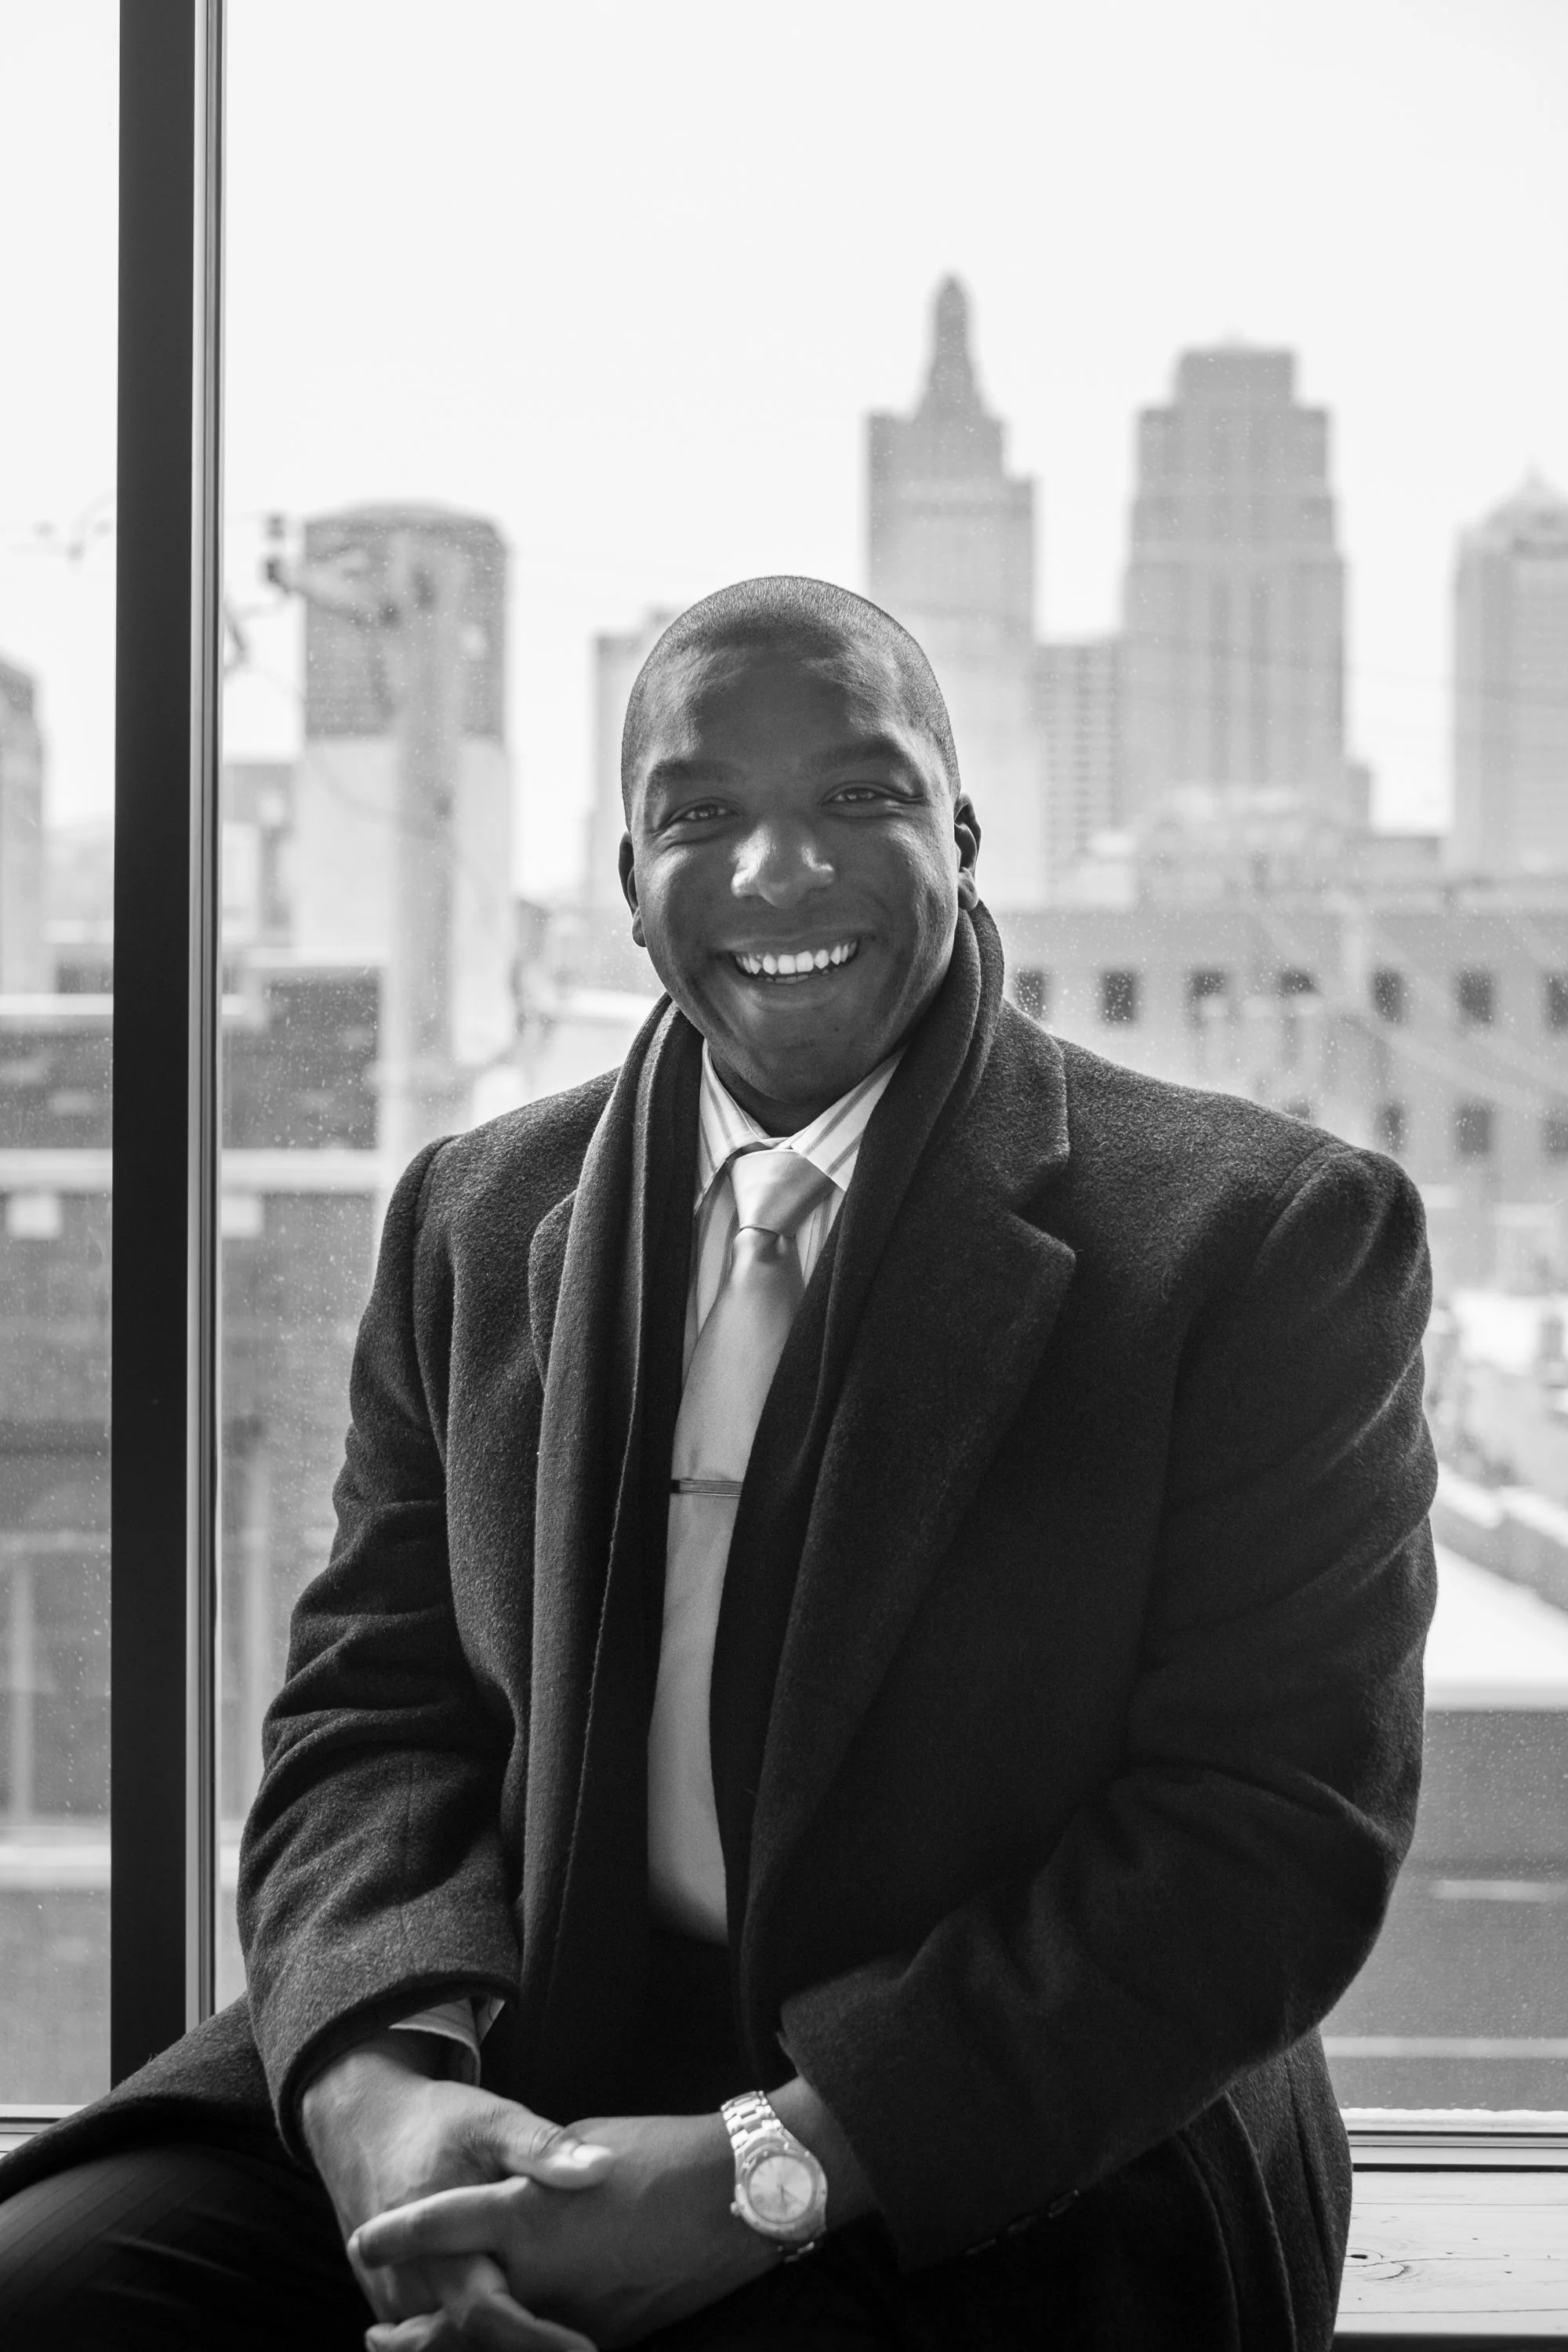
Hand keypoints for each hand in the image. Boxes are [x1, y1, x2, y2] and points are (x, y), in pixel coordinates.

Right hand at [299, 2031, 614, 2349]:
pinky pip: (435, 2341)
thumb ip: (544, 2148)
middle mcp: (413, 2289)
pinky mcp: (395, 2308)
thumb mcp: (493, 2120)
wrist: (364, 2129)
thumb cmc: (440, 2125)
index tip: (588, 2350)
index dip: (539, 2342)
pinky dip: (474, 2343)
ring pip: (451, 2348)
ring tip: (560, 2345)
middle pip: (471, 2346)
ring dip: (498, 2350)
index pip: (489, 2316)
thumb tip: (602, 2167)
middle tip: (587, 2351)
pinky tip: (521, 2337)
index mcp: (440, 2248)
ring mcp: (399, 2305)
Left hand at [351, 2108, 778, 2350]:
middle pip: (452, 2320)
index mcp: (530, 2212)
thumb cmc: (660, 2154)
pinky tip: (497, 2348)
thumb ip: (535, 2182)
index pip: (444, 2225)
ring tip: (413, 2351)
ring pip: (494, 2351)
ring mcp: (574, 2314)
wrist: (738, 2194)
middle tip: (376, 2335)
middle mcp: (542, 2272)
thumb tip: (513, 2202)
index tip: (364, 2238)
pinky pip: (542, 2350)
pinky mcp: (608, 2337)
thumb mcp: (582, 2147)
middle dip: (407, 2337)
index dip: (399, 2234)